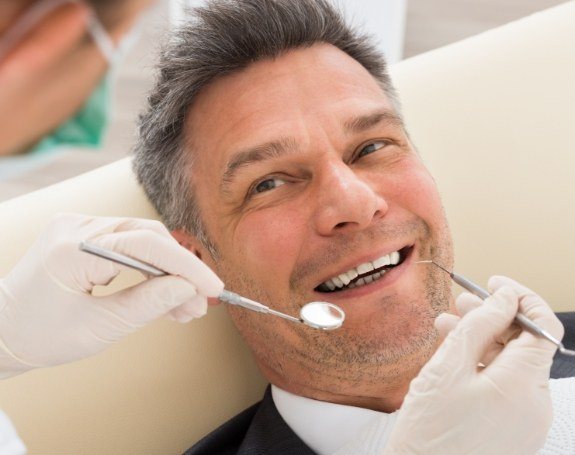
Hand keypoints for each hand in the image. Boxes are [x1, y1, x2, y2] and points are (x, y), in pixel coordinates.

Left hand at [0, 214, 222, 377]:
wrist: (2, 332)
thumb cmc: (39, 336)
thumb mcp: (98, 328)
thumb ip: (148, 304)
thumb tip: (188, 289)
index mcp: (71, 250)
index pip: (146, 245)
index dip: (187, 266)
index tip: (213, 288)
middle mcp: (75, 227)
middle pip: (148, 236)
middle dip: (180, 270)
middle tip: (200, 303)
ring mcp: (77, 227)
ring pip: (142, 240)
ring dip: (168, 271)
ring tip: (185, 307)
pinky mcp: (82, 235)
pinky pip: (128, 245)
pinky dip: (149, 268)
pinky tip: (164, 293)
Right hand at [384, 276, 563, 454]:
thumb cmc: (430, 430)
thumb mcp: (448, 367)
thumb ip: (480, 325)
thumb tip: (504, 298)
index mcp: (523, 385)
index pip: (542, 326)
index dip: (520, 298)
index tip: (493, 285)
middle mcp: (535, 403)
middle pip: (525, 344)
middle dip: (494, 318)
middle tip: (461, 302)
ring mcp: (527, 419)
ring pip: (512, 364)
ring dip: (484, 341)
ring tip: (447, 326)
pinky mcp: (514, 429)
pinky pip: (506, 386)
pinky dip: (484, 366)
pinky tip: (455, 357)